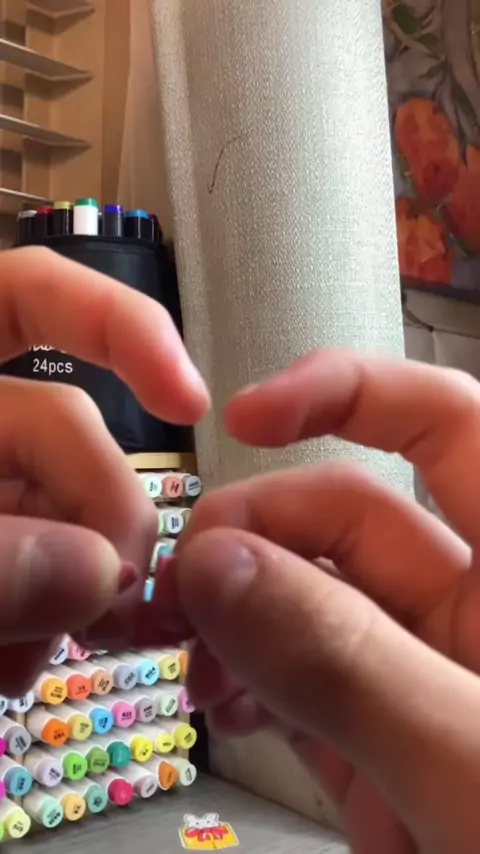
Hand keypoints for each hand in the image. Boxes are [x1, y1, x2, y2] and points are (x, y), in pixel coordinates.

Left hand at [0, 246, 208, 696]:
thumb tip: (103, 572)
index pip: (28, 295)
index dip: (117, 326)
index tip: (190, 402)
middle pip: (65, 429)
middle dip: (101, 514)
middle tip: (118, 601)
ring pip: (53, 515)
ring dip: (68, 587)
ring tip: (40, 660)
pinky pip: (25, 572)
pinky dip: (31, 619)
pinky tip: (11, 672)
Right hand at [170, 350, 479, 853]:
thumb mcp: (473, 763)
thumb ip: (349, 665)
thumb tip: (219, 570)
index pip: (445, 425)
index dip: (349, 394)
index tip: (248, 414)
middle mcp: (478, 609)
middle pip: (348, 518)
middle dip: (257, 536)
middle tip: (182, 586)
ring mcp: (429, 677)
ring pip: (315, 605)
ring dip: (242, 617)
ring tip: (188, 658)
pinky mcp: (392, 743)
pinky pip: (312, 684)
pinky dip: (259, 685)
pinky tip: (224, 701)